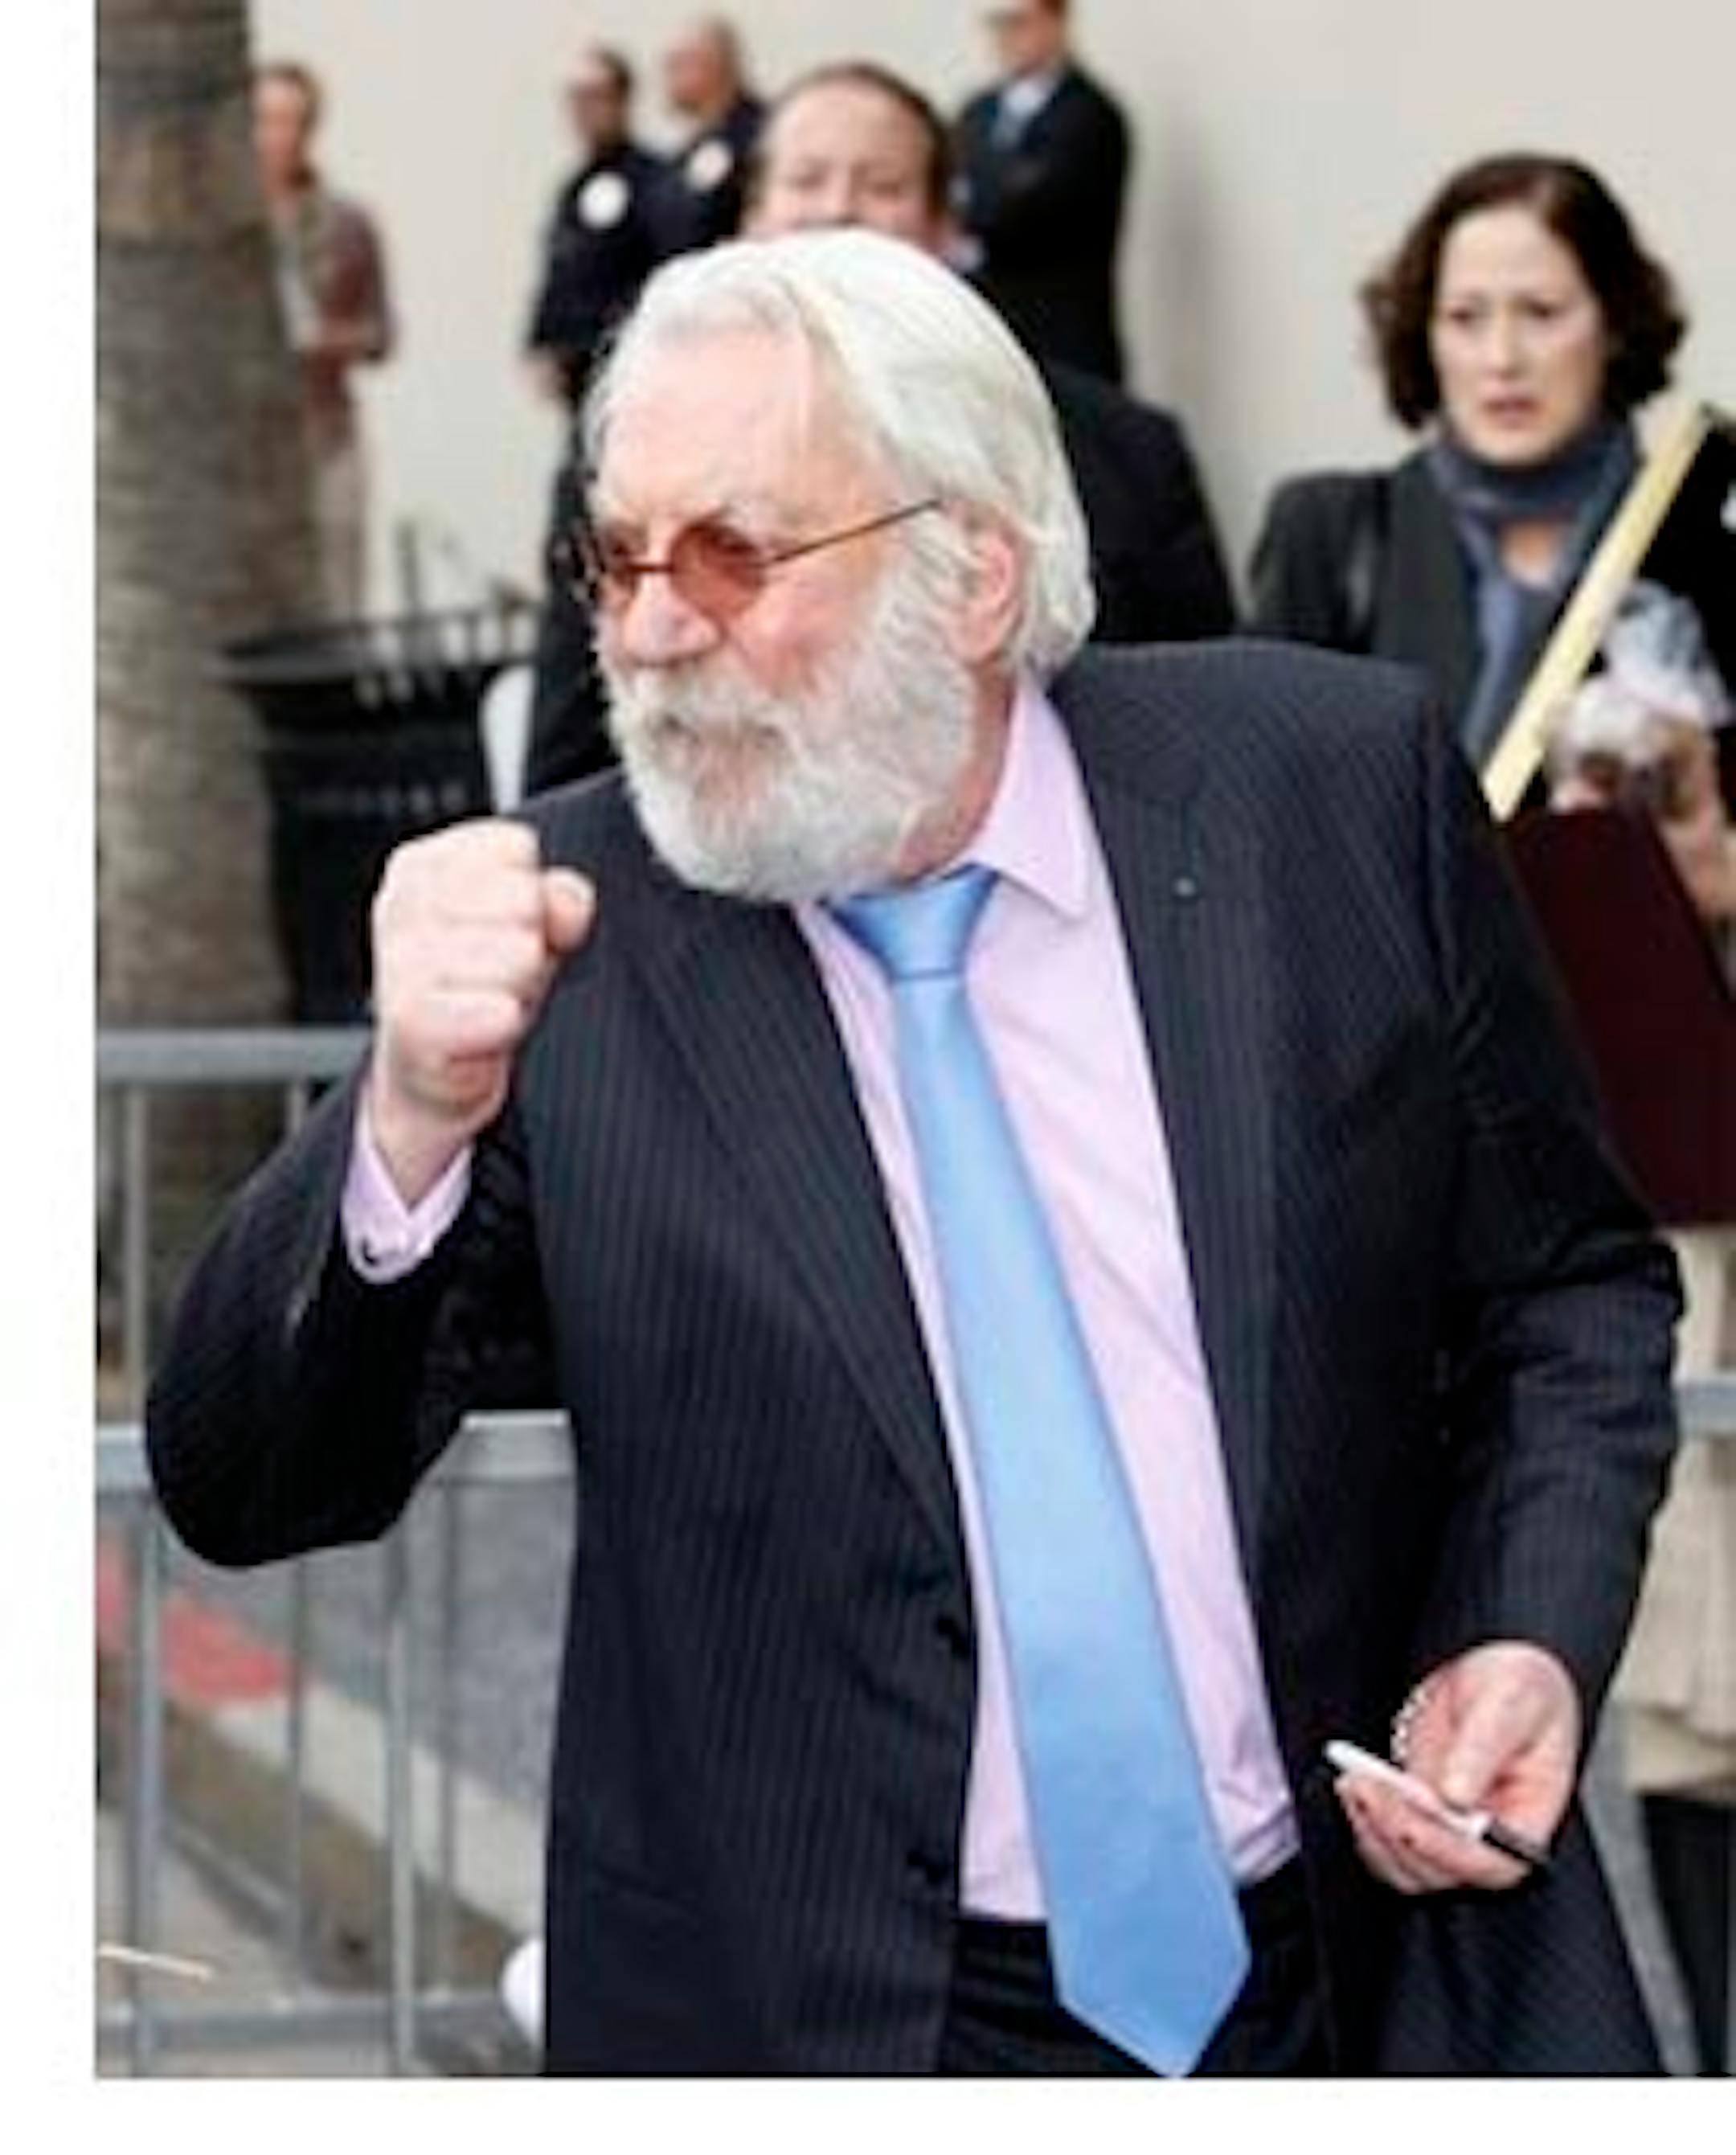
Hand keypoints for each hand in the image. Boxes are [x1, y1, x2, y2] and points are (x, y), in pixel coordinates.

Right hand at [366, 820, 593, 1201]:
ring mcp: (398, 963)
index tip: (516, 927)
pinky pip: (484, 1007)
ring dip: (522, 987)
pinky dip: (500, 1018)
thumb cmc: (476, 988)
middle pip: (521, 899)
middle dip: (531, 942)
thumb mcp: (527, 931)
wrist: (429, 1073)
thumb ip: (558, 899)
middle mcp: (401, 904)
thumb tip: (568, 900)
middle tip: (507, 975)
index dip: (535, 893)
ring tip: (497, 1002)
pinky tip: (497, 1023)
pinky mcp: (408, 1022)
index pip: (514, 848)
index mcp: (424, 867)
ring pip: (512, 952)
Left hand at [1337, 1641, 1579, 1894]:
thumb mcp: (1508, 1704)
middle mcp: (1489, 1837)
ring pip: (1407, 1866)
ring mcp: (1450, 1830)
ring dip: (1374, 1831)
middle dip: (1398, 1833)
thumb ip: (1482, 1750)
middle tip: (1368, 1789)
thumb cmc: (1519, 1687)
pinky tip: (1353, 1785)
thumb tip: (1456, 1797)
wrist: (1488, 1667)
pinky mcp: (1419, 1816)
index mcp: (1528, 1821)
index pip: (1494, 1864)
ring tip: (1354, 1783)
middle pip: (1441, 1871)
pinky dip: (1364, 1822)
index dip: (1449, 1853)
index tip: (1411, 1825)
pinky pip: (1387, 1842)